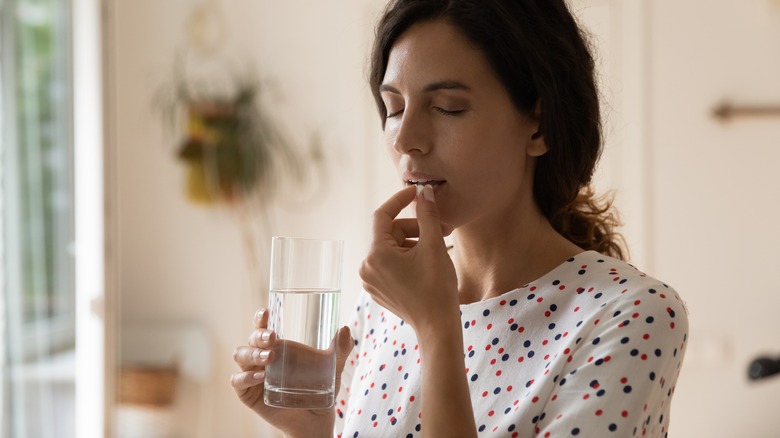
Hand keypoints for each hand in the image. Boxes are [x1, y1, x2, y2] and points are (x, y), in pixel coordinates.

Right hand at [230, 308, 353, 436]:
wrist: (316, 420)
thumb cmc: (320, 389)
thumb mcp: (333, 368)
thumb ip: (340, 349)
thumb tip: (346, 329)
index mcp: (278, 346)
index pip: (263, 328)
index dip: (260, 318)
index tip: (266, 312)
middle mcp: (262, 357)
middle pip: (251, 339)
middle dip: (259, 335)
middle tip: (273, 338)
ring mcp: (253, 375)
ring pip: (241, 356)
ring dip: (252, 354)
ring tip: (269, 358)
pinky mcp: (249, 394)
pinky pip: (238, 382)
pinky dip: (245, 377)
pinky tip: (260, 377)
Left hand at [359, 185, 458, 334]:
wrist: (437, 327)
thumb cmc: (436, 288)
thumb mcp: (434, 246)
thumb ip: (427, 215)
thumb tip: (424, 192)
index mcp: (375, 254)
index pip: (382, 215)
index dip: (400, 200)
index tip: (416, 192)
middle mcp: (366, 267)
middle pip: (390, 233)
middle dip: (416, 228)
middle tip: (443, 229)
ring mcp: (371, 280)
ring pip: (391, 248)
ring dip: (413, 243)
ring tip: (438, 249)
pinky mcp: (378, 290)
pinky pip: (390, 264)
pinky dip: (407, 258)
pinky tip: (427, 263)